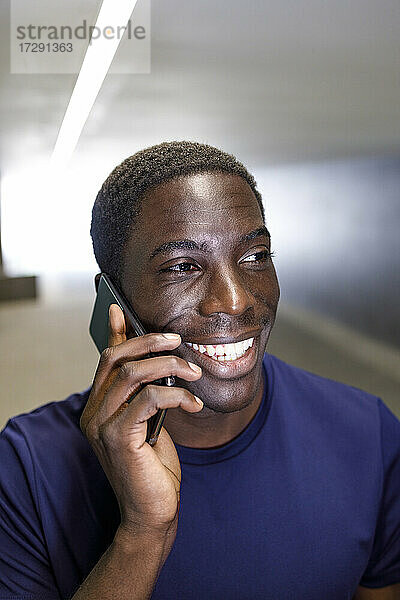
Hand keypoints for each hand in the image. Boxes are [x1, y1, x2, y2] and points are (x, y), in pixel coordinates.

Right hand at [80, 304, 202, 537]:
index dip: (114, 332)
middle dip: (148, 342)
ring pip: (132, 374)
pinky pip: (148, 399)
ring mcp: (101, 425)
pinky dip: (176, 395)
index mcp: (98, 405)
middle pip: (116, 359)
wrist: (153, 510)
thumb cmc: (153, 465)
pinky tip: (193, 403)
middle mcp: (93, 412)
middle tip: (177, 340)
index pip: (105, 359)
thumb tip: (155, 361)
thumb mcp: (150, 420)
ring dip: (168, 366)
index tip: (120, 309)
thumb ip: (146, 392)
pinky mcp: (118, 438)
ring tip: (194, 373)